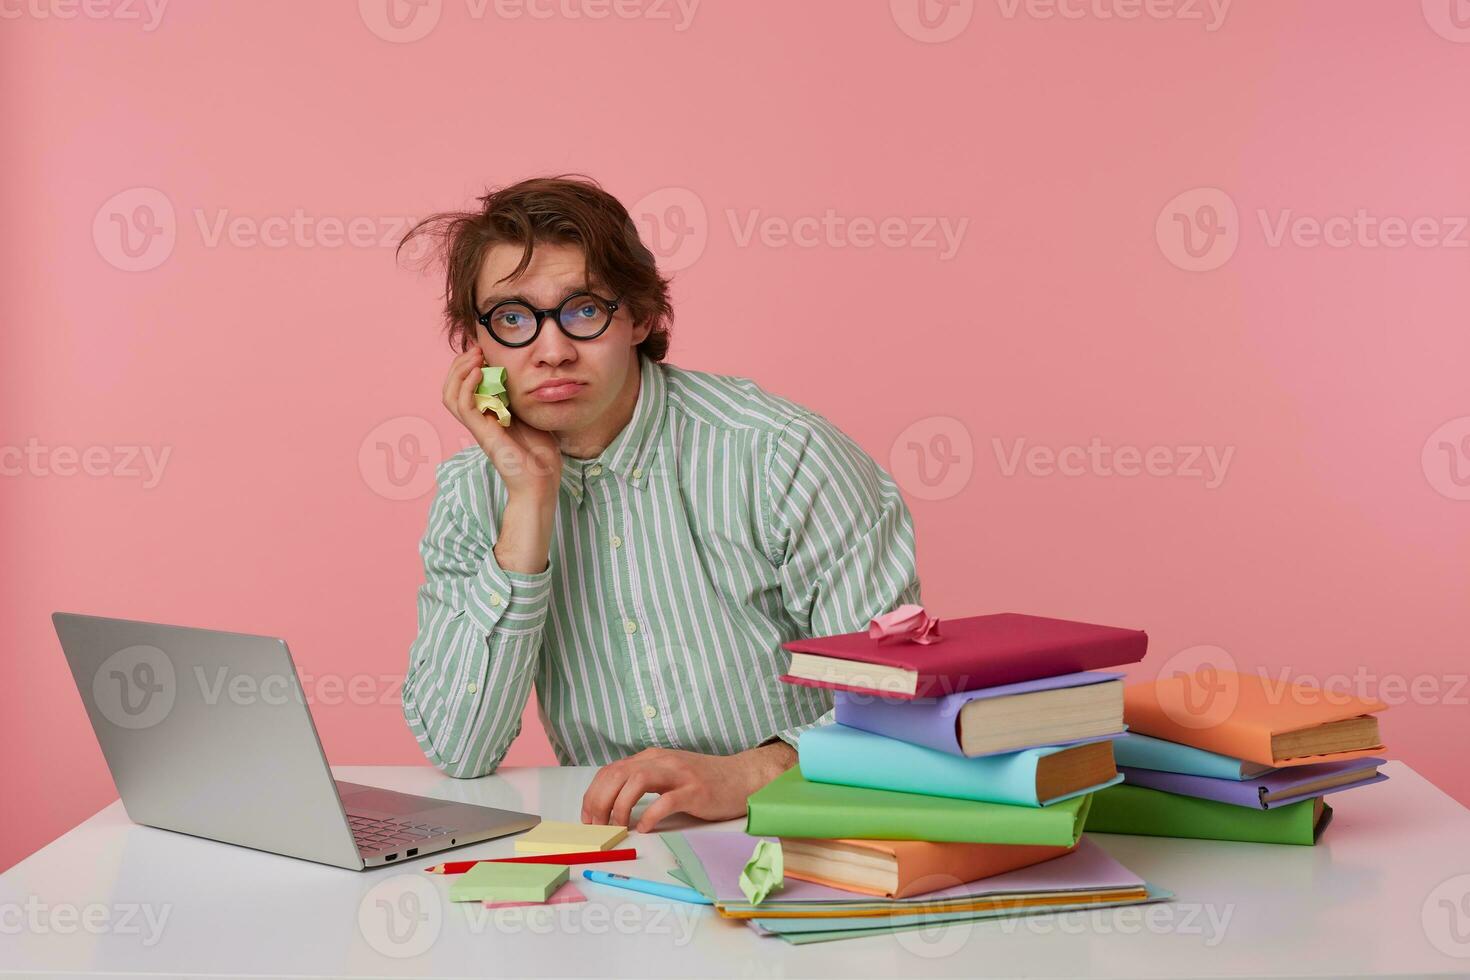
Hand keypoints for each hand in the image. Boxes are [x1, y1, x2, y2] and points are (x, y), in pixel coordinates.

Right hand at [442, 347, 561, 503]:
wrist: (542, 481)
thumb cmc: (540, 453)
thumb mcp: (531, 415)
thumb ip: (521, 397)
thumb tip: (524, 373)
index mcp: (486, 414)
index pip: (463, 386)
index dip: (467, 365)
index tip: (483, 348)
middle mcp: (478, 420)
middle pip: (451, 387)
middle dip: (460, 364)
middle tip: (477, 348)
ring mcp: (478, 427)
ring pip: (450, 395)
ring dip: (459, 371)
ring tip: (475, 357)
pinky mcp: (482, 434)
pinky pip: (463, 406)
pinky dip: (467, 386)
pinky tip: (480, 372)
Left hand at [580, 743, 796, 833]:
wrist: (742, 778)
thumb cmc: (705, 781)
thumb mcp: (669, 775)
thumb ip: (644, 782)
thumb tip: (612, 804)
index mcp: (652, 758)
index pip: (611, 770)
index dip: (593, 794)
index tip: (587, 818)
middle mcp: (662, 761)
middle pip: (618, 774)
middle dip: (600, 801)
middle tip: (596, 827)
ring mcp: (679, 774)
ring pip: (638, 780)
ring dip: (620, 805)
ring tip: (616, 827)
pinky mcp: (695, 791)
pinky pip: (667, 801)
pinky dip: (650, 815)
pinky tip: (643, 828)